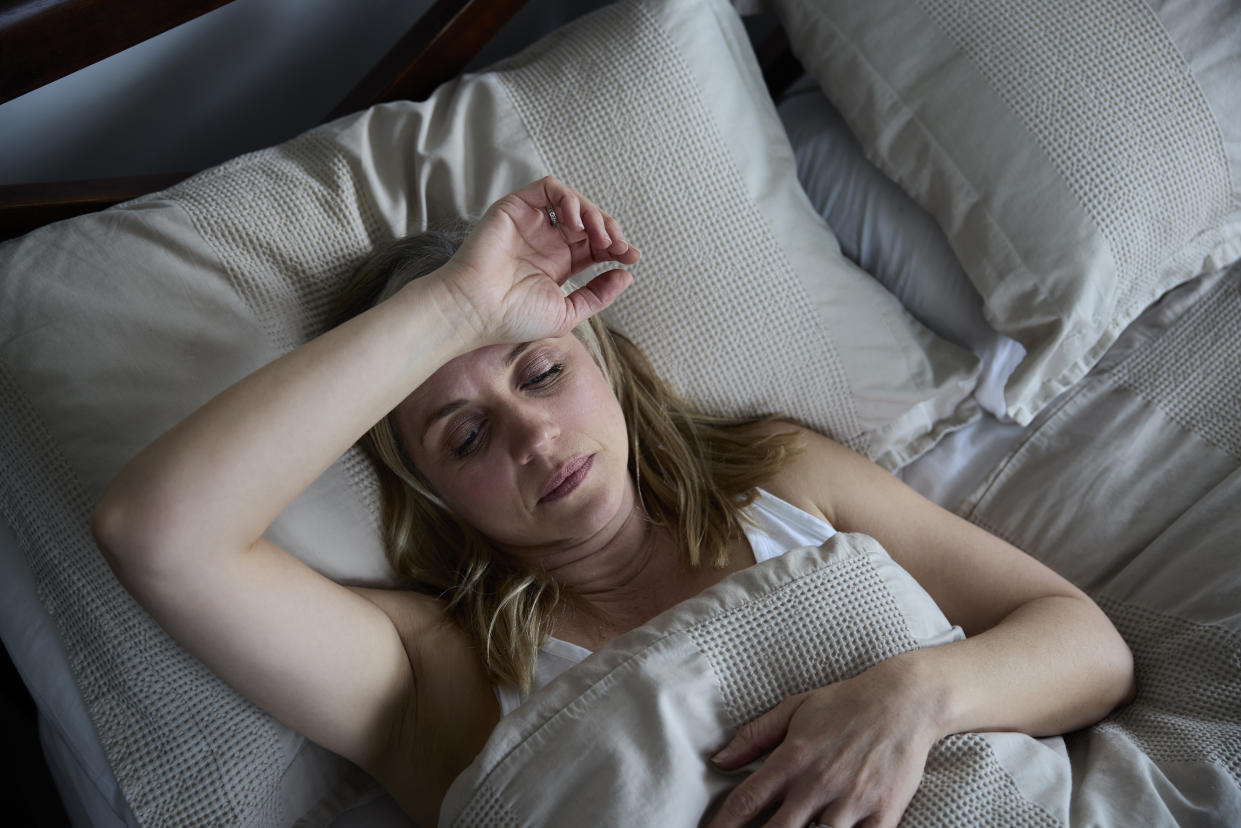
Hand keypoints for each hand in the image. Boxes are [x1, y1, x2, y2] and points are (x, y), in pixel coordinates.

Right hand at [431, 176, 639, 346]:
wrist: (477, 310)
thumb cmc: (513, 318)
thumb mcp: (567, 313)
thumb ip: (598, 295)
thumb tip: (626, 275)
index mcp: (558, 264)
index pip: (595, 245)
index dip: (617, 247)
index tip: (632, 258)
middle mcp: (546, 241)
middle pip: (589, 221)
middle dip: (611, 230)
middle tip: (619, 246)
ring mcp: (532, 223)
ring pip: (573, 202)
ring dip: (594, 214)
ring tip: (601, 236)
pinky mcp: (516, 207)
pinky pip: (549, 189)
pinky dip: (569, 199)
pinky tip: (575, 223)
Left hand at [706, 658, 940, 827]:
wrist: (905, 701)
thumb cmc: (845, 703)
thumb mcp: (794, 708)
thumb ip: (755, 736)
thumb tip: (719, 760)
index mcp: (792, 758)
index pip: (746, 801)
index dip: (723, 825)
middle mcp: (817, 783)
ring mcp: (851, 801)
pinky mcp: (883, 813)